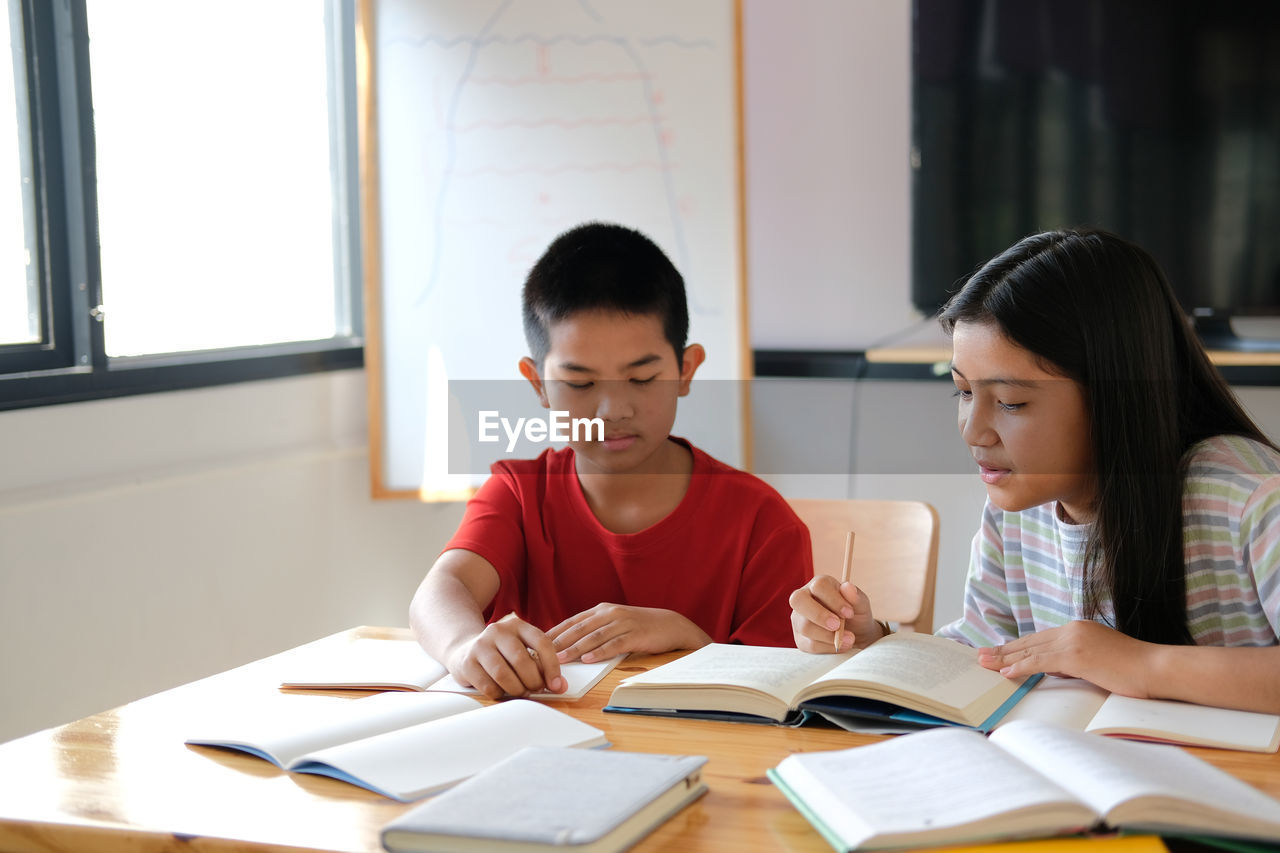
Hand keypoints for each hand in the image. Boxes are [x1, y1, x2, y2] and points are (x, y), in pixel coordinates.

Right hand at [445, 613, 565, 699]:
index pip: (541, 643)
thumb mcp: (521, 650)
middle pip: (522, 660)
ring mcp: (480, 645)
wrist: (464, 650)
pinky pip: (488, 686)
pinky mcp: (467, 663)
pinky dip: (499, 694)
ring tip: (520, 692)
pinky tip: (502, 691)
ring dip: (516, 689)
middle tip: (535, 689)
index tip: (556, 684)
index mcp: (517, 625)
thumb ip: (541, 665)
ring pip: (503, 674)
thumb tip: (560, 685)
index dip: (552, 666)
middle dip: (533, 681)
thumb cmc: (501, 653)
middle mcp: (498, 631)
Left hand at [547, 603, 711, 663]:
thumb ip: (594, 630)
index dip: (555, 632)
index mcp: (601, 610)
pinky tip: (588, 660)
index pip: (572, 621)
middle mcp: (609, 613)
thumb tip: (570, 645)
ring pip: (593, 637)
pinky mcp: (635, 635)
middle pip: (579, 628)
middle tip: (541, 653)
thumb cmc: (639, 627)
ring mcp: (622, 623)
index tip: (537, 643)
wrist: (670, 625)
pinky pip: (614, 644)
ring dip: (574, 649)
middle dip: (559, 642)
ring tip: (559, 659)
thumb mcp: (614, 623)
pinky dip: (599, 652)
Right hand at [789, 576, 883, 652]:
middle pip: (798, 600)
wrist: (857, 635)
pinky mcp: (800, 638)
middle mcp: (804, 598)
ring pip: (804, 626)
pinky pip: (809, 644)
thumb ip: (856, 597)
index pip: (819, 586)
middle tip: (837, 626)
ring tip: (848, 639)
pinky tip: (840, 645)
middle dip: (819, 615)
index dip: (833, 600)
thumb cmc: (856, 615)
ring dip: (828, 636)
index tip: (849, 613)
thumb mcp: (861, 605)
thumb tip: (848, 587)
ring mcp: (799, 619)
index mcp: (819, 585)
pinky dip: (828, 647)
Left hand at [977, 621, 1157, 697]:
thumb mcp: (1098, 661)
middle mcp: (1072, 630)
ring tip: (985, 664)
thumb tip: (1053, 669)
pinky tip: (1006, 673)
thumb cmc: (1133, 670)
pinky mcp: (1076, 655)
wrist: (1156, 668)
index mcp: (1078, 629)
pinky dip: (1021, 667)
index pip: (1039, 639)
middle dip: (1003, 650)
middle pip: (1030, 642)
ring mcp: (1074, 641)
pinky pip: (1041, 662)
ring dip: (1005, 658)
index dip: (1017, 646)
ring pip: (1030, 650)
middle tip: (981, 655)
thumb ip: (1074, 662)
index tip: (999, 652)